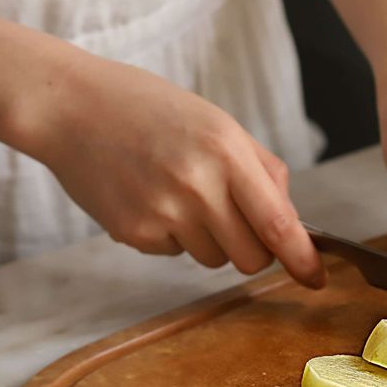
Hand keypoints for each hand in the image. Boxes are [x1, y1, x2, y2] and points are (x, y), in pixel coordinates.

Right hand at [17, 52, 324, 286]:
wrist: (72, 108)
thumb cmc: (151, 110)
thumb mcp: (219, 123)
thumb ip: (263, 171)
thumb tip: (291, 220)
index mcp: (226, 153)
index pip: (278, 224)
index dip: (302, 258)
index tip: (315, 278)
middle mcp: (197, 187)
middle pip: (251, 258)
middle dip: (254, 249)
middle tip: (233, 218)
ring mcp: (163, 214)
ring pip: (214, 260)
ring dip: (212, 240)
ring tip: (181, 195)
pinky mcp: (135, 234)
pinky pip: (176, 254)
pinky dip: (174, 236)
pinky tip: (153, 199)